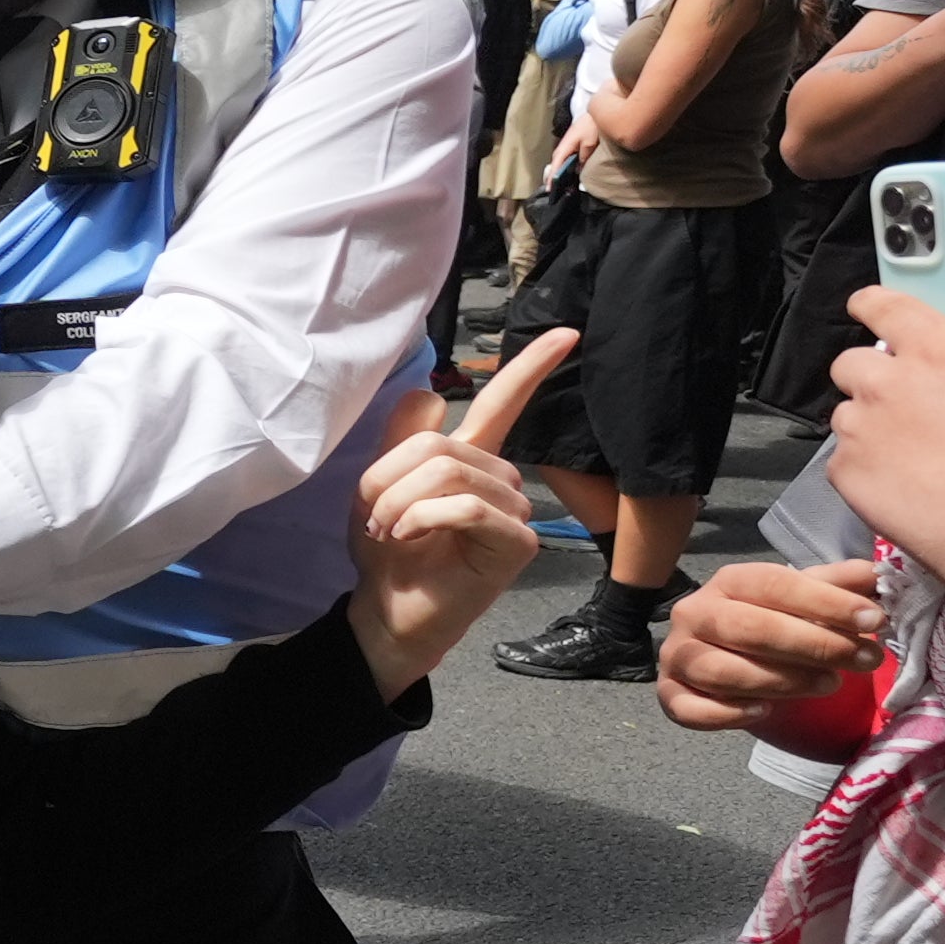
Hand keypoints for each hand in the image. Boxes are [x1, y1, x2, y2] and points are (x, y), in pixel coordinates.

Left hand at [346, 328, 573, 691]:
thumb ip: (400, 440)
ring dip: (401, 502)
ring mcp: (513, 511)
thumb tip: (427, 393)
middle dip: (391, 479)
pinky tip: (407, 539)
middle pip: (442, 443)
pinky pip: (467, 506)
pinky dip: (423, 519)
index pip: (504, 404)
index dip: (532, 367)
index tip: (568, 332)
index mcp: (469, 459)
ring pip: (450, 472)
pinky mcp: (517, 542)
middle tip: (376, 518)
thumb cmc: (388, 553)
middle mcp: (500, 480)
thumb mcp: (378, 487)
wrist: (386, 611)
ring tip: (388, 532)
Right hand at [658, 557, 894, 736]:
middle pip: (748, 627)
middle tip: (863, 660)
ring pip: (721, 669)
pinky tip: (764, 711)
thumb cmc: (775, 623)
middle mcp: (694, 613)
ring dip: (779, 681)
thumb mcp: (807, 600)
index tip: (874, 621)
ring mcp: (677, 655)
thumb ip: (838, 586)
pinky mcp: (670, 694)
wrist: (732, 657)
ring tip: (829, 685)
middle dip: (812, 645)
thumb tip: (874, 574)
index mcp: (729, 581)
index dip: (827, 602)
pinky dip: (726, 714)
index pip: (774, 584)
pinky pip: (689, 708)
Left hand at [824, 283, 944, 589]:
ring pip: (846, 412)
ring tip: (909, 445)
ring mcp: (861, 432)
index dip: (872, 303)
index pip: (885, 307)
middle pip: (852, 361)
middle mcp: (887, 385)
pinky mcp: (847, 477)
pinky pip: (842, 459)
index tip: (869, 307)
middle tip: (907, 395)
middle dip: (871, 371)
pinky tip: (901, 482)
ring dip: (867, 419)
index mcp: (936, 353)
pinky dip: (863, 465)